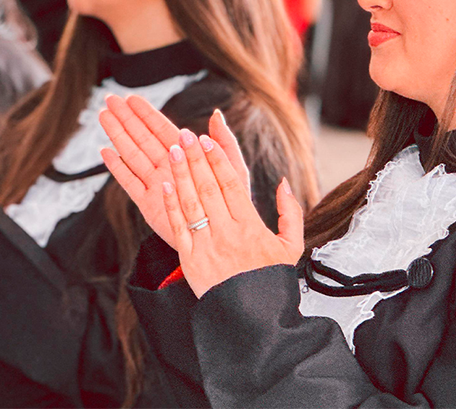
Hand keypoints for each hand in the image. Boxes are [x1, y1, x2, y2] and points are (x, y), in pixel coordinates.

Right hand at [98, 94, 248, 247]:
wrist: (222, 238)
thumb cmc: (232, 203)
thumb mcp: (234, 169)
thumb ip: (224, 142)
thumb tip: (216, 113)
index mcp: (186, 155)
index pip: (161, 129)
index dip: (146, 113)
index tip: (131, 98)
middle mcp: (168, 167)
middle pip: (141, 138)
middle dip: (125, 119)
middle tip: (109, 100)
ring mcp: (156, 184)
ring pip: (132, 155)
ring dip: (117, 136)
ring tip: (103, 117)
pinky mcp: (148, 204)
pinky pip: (129, 182)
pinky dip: (117, 168)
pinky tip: (106, 153)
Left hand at [161, 127, 303, 297]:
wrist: (253, 320)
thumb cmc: (270, 281)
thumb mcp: (291, 246)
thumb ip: (290, 212)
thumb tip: (282, 183)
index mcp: (252, 227)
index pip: (232, 184)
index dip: (217, 160)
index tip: (207, 139)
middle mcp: (228, 232)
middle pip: (208, 187)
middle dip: (196, 158)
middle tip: (185, 135)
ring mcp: (207, 245)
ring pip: (191, 202)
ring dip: (180, 173)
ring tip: (172, 150)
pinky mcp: (190, 260)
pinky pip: (178, 226)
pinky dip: (170, 204)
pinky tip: (164, 184)